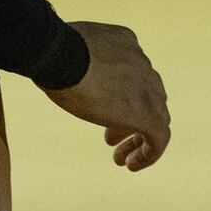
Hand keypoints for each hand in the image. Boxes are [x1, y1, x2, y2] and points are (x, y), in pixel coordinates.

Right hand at [44, 22, 169, 170]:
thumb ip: (77, 59)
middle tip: (109, 137)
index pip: (134, 74)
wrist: (59, 56)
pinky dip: (149, 153)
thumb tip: (61, 68)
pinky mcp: (147, 113)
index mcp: (127, 45)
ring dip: (138, 138)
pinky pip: (159, 137)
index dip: (121, 96)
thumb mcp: (68, 51)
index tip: (103, 111)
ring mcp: (148, 88)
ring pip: (157, 117)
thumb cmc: (52, 51)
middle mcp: (142, 65)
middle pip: (149, 96)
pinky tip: (130, 165)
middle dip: (130, 117)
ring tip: (120, 158)